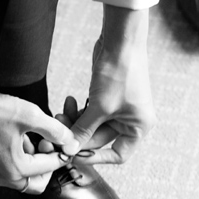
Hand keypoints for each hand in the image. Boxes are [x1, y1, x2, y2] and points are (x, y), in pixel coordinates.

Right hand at [0, 84, 76, 192]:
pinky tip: (16, 136)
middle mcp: (4, 178)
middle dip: (47, 164)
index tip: (65, 139)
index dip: (62, 151)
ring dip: (32, 160)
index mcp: (17, 170)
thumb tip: (71, 141)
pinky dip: (18, 158)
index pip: (51, 166)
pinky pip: (9, 169)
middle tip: (47, 142)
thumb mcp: (30, 116)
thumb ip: (55, 130)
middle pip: (37, 182)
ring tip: (31, 135)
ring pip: (23, 176)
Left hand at [62, 5, 157, 164]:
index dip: (97, 157)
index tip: (76, 154)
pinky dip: (78, 111)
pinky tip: (69, 101)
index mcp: (139, 127)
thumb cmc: (119, 73)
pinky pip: (90, 113)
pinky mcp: (107, 98)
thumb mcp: (99, 107)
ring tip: (60, 113)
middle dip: (78, 135)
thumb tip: (69, 151)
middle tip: (59, 130)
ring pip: (92, 126)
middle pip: (100, 139)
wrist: (120, 41)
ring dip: (75, 122)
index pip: (118, 155)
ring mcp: (119, 109)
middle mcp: (132, 120)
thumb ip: (83, 131)